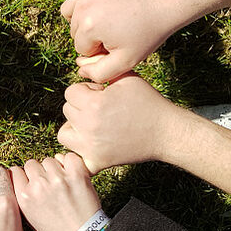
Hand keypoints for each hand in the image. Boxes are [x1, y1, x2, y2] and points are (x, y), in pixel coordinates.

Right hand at [10, 153, 100, 230]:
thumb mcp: (30, 218)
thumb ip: (21, 197)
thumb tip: (16, 178)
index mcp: (24, 196)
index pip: (14, 171)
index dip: (23, 175)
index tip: (29, 179)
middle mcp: (38, 186)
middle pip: (31, 163)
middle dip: (38, 172)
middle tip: (47, 183)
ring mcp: (57, 179)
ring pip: (49, 160)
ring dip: (54, 168)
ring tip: (61, 182)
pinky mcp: (76, 174)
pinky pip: (68, 157)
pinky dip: (70, 163)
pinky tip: (71, 174)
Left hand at [58, 73, 184, 173]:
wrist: (166, 132)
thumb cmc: (147, 102)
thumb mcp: (125, 77)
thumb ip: (100, 70)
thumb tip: (79, 69)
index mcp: (94, 104)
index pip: (70, 92)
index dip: (85, 90)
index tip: (101, 94)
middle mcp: (89, 126)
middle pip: (67, 111)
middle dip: (81, 107)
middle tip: (102, 109)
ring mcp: (91, 147)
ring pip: (64, 134)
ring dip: (75, 128)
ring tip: (92, 125)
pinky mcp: (98, 161)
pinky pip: (75, 160)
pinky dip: (78, 155)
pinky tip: (89, 146)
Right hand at [61, 0, 184, 81]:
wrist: (165, 0)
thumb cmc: (148, 32)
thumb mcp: (126, 61)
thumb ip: (99, 73)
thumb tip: (80, 70)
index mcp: (88, 27)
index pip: (81, 50)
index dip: (100, 50)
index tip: (120, 43)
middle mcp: (82, 6)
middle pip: (75, 32)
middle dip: (92, 36)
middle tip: (118, 32)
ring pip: (71, 15)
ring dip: (84, 21)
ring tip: (107, 21)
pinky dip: (82, 3)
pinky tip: (100, 7)